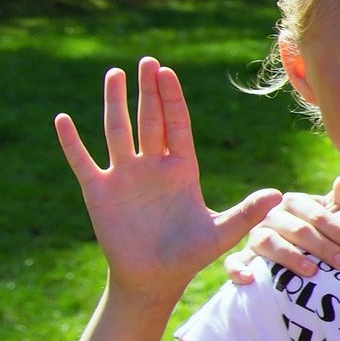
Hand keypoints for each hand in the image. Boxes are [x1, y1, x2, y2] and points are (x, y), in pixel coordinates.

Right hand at [55, 58, 280, 303]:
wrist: (153, 279)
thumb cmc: (188, 256)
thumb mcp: (220, 233)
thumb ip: (245, 213)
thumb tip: (277, 196)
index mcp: (181, 169)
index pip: (177, 124)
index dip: (172, 99)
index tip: (167, 73)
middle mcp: (152, 165)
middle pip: (149, 119)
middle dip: (148, 91)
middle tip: (147, 61)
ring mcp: (124, 175)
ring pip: (117, 131)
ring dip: (114, 103)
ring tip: (114, 74)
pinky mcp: (99, 191)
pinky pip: (82, 160)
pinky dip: (71, 142)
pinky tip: (62, 120)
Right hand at [224, 176, 339, 284]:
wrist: (290, 245)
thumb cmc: (315, 229)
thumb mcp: (327, 213)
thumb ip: (338, 198)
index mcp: (293, 202)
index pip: (316, 213)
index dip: (337, 229)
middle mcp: (271, 216)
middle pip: (297, 229)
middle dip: (323, 247)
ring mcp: (255, 236)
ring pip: (269, 242)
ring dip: (290, 257)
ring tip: (311, 271)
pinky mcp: (244, 256)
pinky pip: (234, 261)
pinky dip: (238, 269)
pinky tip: (250, 279)